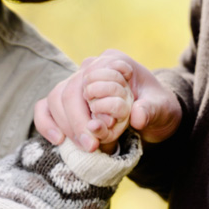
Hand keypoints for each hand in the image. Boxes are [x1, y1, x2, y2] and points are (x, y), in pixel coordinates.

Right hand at [34, 50, 182, 151]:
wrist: (154, 115)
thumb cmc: (158, 108)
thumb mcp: (163, 107)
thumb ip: (152, 109)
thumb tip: (137, 115)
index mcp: (114, 61)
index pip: (92, 76)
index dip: (94, 104)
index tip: (104, 129)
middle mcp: (91, 68)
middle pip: (69, 90)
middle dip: (77, 121)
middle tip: (91, 145)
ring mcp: (76, 84)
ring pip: (55, 99)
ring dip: (65, 125)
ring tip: (84, 147)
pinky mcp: (67, 102)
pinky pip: (45, 107)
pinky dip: (46, 123)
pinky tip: (57, 140)